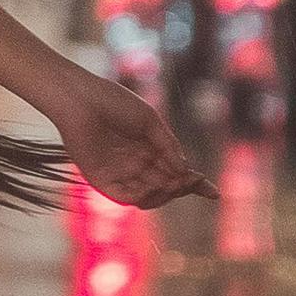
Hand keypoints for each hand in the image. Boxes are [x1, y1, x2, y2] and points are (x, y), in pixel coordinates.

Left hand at [58, 69, 202, 209]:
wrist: (80, 97)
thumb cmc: (113, 101)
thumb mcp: (149, 121)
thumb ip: (167, 145)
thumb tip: (185, 169)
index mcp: (147, 149)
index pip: (173, 172)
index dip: (193, 183)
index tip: (214, 193)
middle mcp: (134, 165)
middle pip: (164, 187)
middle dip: (182, 186)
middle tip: (192, 179)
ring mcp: (118, 174)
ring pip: (148, 197)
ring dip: (166, 192)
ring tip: (176, 180)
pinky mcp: (101, 181)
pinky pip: (125, 198)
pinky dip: (144, 196)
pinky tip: (157, 185)